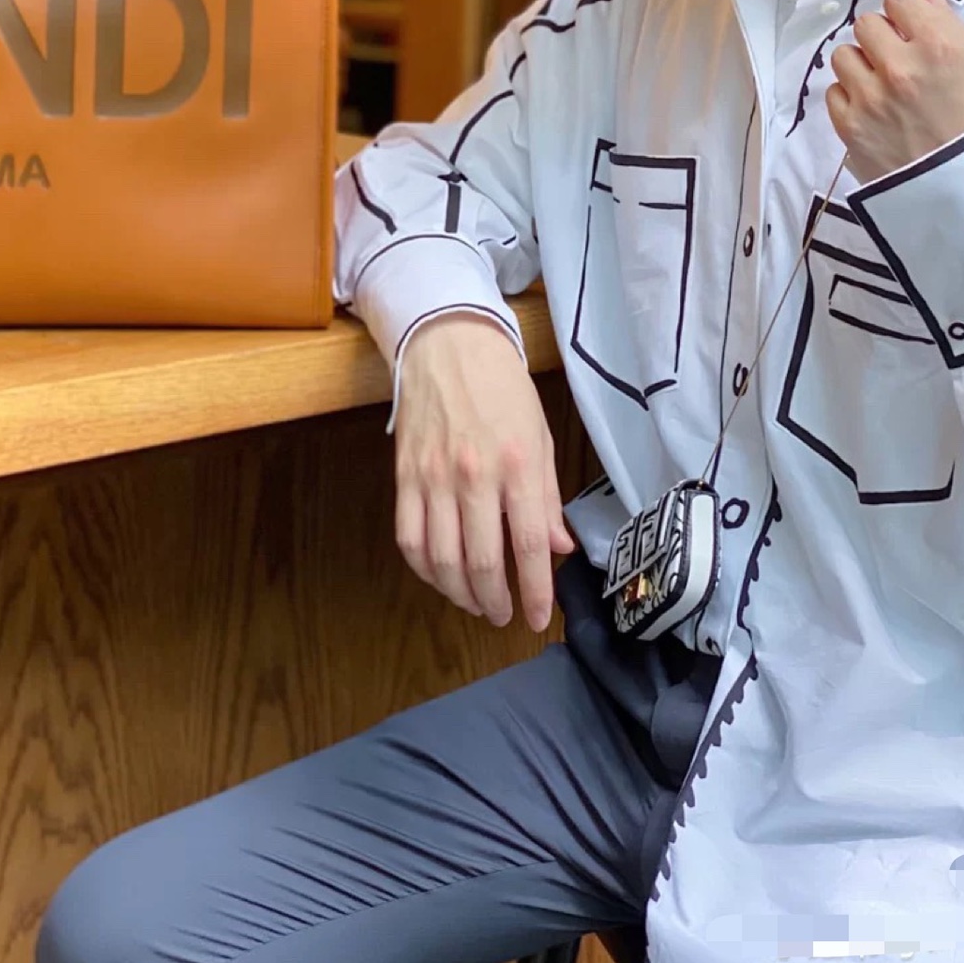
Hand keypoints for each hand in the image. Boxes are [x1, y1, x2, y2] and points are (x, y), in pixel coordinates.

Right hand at [394, 312, 573, 631]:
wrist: (449, 344)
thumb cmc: (503, 388)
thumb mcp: (541, 436)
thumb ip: (548, 497)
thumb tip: (558, 548)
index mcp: (518, 465)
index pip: (527, 546)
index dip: (534, 592)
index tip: (538, 618)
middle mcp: (475, 476)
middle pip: (482, 562)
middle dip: (495, 602)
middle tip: (503, 617)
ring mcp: (434, 478)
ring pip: (441, 560)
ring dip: (459, 594)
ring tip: (475, 603)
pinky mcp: (405, 476)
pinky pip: (409, 539)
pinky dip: (423, 569)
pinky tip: (440, 576)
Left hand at [826, 0, 963, 184]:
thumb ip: (948, 22)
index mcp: (939, 45)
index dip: (907, 14)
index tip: (914, 31)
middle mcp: (900, 68)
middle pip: (867, 25)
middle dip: (883, 38)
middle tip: (901, 62)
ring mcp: (871, 99)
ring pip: (843, 56)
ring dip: (862, 66)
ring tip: (886, 88)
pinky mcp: (851, 129)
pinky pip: (834, 92)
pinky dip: (851, 98)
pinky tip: (875, 111)